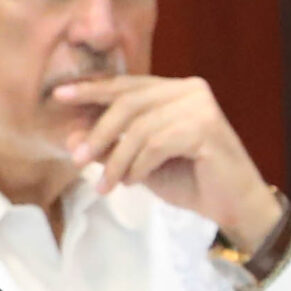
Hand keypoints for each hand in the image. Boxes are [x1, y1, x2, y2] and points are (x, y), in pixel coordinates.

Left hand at [53, 74, 282, 248]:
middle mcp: (190, 89)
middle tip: (77, 160)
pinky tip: (133, 182)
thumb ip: (110, 145)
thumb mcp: (137, 161)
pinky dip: (138, 166)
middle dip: (97, 133)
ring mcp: (201, 106)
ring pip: (138, 128)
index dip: (91, 89)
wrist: (231, 205)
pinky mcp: (207, 128)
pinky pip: (155, 144)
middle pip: (127, 103)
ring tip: (108, 184)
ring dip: (116, 160)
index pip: (126, 85)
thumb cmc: (187, 179)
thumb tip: (71, 137)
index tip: (59, 95)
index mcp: (174, 89)